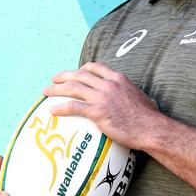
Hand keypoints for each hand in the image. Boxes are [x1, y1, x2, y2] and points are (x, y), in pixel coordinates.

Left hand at [44, 62, 159, 149]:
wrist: (150, 128)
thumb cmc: (149, 117)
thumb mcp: (143, 97)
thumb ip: (135, 94)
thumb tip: (141, 99)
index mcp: (118, 79)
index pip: (96, 67)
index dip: (83, 68)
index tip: (76, 71)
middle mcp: (108, 84)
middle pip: (80, 75)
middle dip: (64, 75)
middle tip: (54, 79)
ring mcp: (101, 97)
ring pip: (73, 88)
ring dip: (57, 89)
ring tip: (46, 92)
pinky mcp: (97, 111)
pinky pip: (74, 106)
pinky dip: (61, 107)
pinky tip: (52, 111)